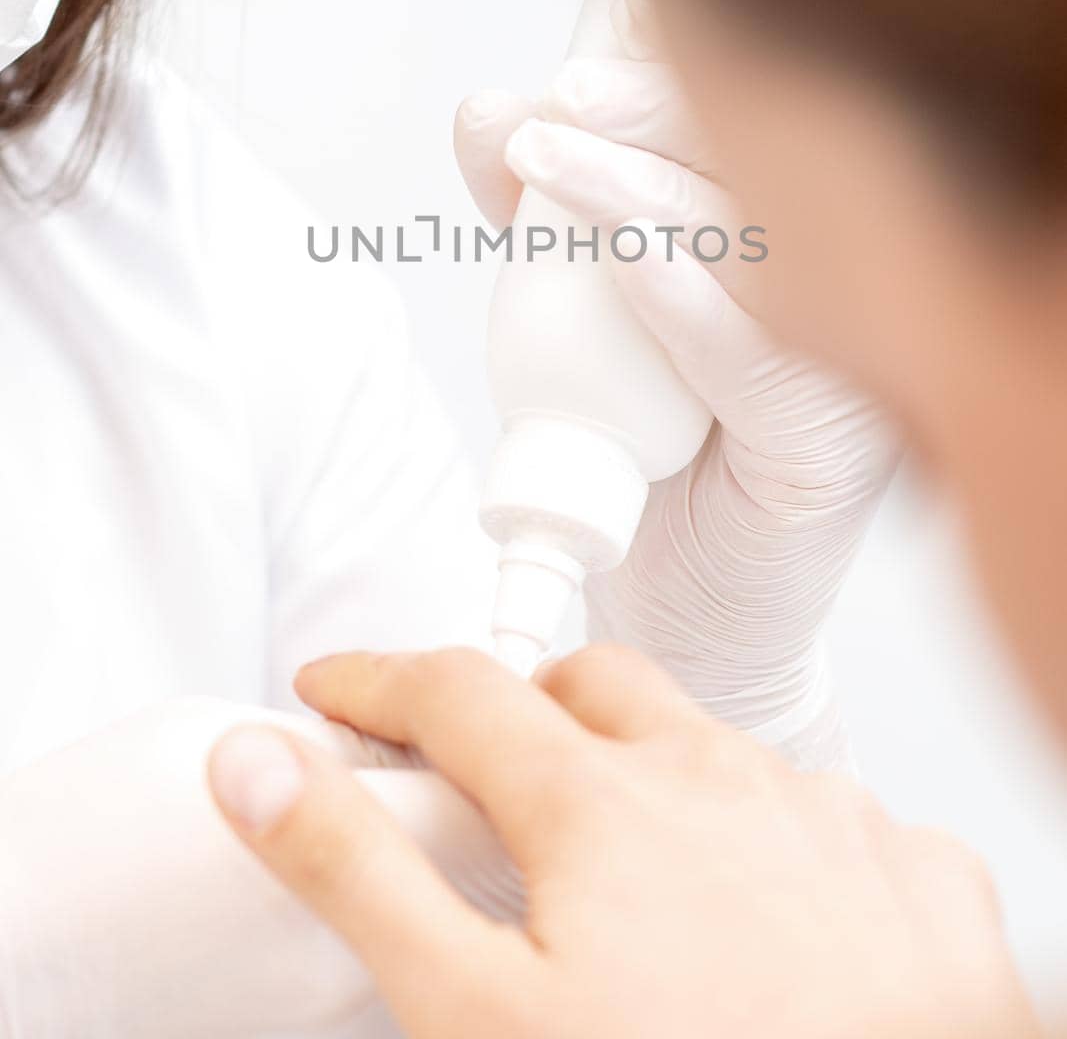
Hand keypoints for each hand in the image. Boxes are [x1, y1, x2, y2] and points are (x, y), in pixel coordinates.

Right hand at [209, 646, 1036, 1038]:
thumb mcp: (475, 1015)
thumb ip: (358, 874)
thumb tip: (260, 769)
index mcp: (603, 803)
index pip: (457, 691)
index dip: (375, 682)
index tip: (333, 689)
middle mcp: (723, 780)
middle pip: (593, 686)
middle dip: (522, 706)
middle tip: (483, 770)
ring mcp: (832, 820)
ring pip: (717, 748)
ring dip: (656, 776)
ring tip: (629, 871)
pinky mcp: (918, 877)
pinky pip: (831, 818)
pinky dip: (777, 842)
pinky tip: (768, 920)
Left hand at [455, 0, 898, 766]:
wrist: (680, 606)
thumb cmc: (637, 453)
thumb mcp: (577, 315)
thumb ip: (544, 216)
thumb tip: (491, 113)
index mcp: (785, 242)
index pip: (742, 129)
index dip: (663, 80)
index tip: (569, 69)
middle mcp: (835, 287)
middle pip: (755, 163)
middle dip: (646, 113)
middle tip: (558, 101)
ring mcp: (848, 359)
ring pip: (751, 239)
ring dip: (640, 186)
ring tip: (547, 154)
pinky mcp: (834, 438)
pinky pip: (753, 349)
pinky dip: (681, 288)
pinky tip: (624, 249)